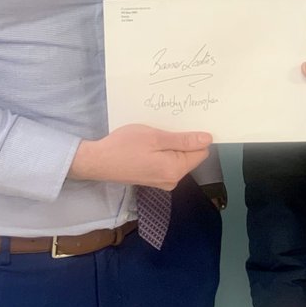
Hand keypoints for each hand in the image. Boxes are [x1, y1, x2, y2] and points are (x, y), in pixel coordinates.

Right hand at [70, 124, 211, 188]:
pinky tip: (149, 144)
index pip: (201, 152)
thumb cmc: (124, 146)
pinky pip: (166, 162)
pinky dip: (162, 151)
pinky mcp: (153, 179)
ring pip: (177, 158)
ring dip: (170, 145)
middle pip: (189, 156)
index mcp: (176, 169)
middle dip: (182, 140)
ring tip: (155, 134)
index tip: (183, 124)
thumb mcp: (155, 137)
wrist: (97, 161)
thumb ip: (183, 140)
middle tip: (165, 127)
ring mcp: (162, 181)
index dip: (195, 137)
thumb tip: (208, 140)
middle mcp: (173, 180)